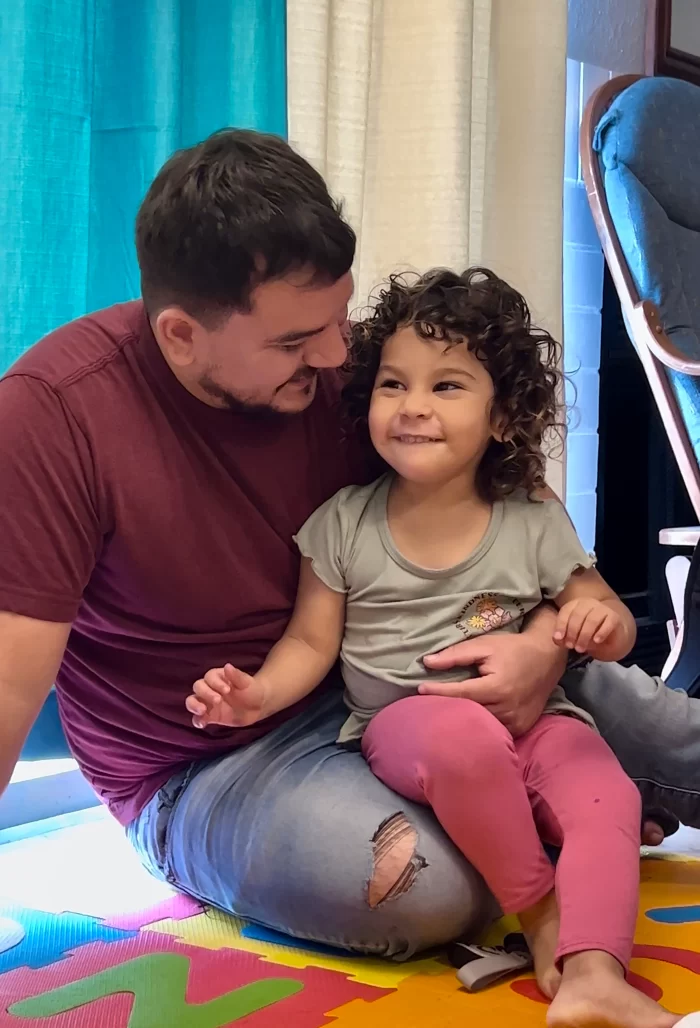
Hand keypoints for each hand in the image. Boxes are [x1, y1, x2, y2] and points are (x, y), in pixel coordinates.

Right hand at [185, 663, 265, 728]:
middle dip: (205, 693)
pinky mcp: (209, 716)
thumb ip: (237, 676)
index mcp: (218, 677)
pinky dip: (197, 720)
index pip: (209, 677)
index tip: (227, 690)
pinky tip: (202, 724)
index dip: (215, 683)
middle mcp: (210, 688)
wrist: (258, 706)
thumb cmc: (251, 690)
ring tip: (202, 711)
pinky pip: (198, 718)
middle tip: (218, 700)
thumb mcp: (247, 683)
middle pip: (198, 687)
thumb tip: (227, 666)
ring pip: (192, 701)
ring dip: (194, 705)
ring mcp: (207, 703)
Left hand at [420, 628, 566, 735]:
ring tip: (443, 713)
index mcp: (497, 687)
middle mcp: (507, 708)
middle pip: (469, 712)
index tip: (419, 689)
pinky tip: (468, 720)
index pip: (460, 693)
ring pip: (481, 724)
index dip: (438, 692)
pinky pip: (496, 730)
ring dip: (463, 719)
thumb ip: (456, 654)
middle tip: (425, 704)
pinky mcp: (521, 728)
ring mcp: (515, 721)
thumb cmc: (513, 649)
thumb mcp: (484, 645)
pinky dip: (481, 725)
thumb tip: (427, 662)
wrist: (547, 658)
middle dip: (447, 708)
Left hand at [554, 598, 620, 654]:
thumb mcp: (574, 637)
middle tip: (571, 646)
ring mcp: (603, 608)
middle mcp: (589, 603)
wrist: (613, 635)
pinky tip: (596, 641)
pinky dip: (601, 632)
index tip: (559, 638)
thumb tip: (557, 639)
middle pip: (578, 615)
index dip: (561, 625)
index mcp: (576, 605)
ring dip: (584, 635)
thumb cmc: (589, 634)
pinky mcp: (615, 617)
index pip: (566, 611)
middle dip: (572, 632)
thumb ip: (564, 637)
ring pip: (591, 619)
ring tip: (580, 648)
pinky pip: (608, 623)